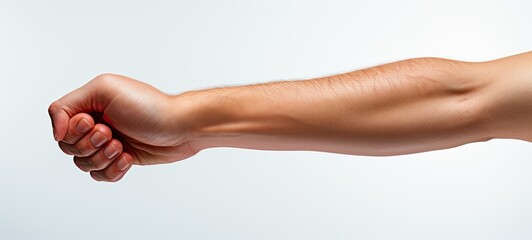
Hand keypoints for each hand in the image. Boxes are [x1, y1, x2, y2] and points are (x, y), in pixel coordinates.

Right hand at [48, 74, 197, 181]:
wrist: (181, 128)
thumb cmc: (149, 106)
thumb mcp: (104, 89)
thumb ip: (68, 105)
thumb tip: (57, 132)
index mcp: (90, 103)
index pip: (60, 122)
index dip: (73, 130)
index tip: (94, 122)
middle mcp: (97, 122)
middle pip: (69, 147)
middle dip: (90, 144)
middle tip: (112, 133)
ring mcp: (108, 143)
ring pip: (83, 164)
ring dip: (102, 157)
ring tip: (122, 146)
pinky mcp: (121, 159)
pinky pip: (100, 176)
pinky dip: (112, 170)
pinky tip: (128, 158)